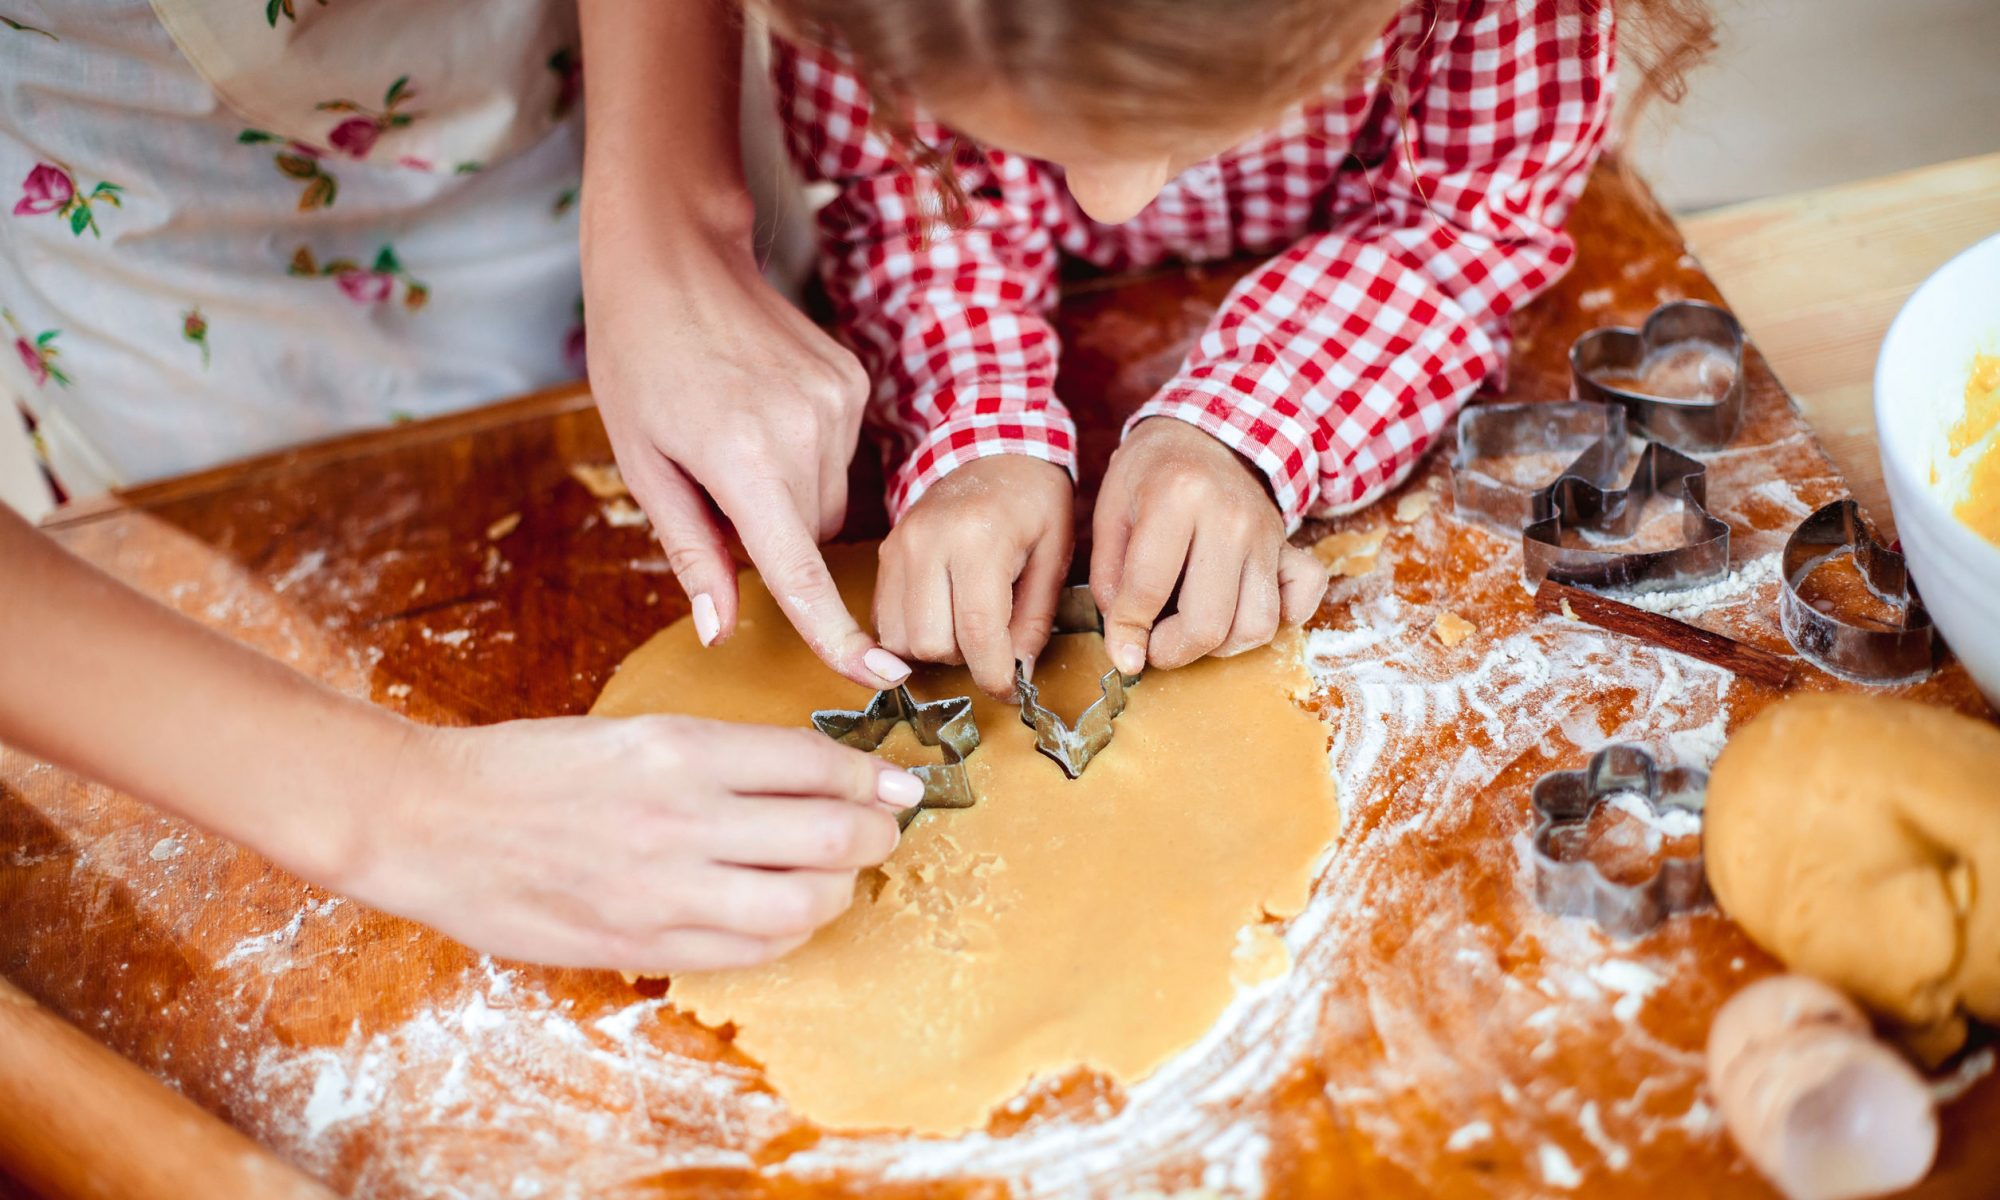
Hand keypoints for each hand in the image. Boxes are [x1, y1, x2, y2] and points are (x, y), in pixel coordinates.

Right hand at [345, 716, 923, 973]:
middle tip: (885, 827)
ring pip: (803, 904)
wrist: (431, 821)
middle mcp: (682, 817)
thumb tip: (814, 774)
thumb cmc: (528, 768)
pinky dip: (787, 934)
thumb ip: (723, 758)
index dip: (875, 776)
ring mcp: (663, 889)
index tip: (899, 782)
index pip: (818, 763)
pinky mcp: (641, 943)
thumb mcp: (634, 732)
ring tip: (837, 876)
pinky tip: (784, 915)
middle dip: (879, 833)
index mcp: (681, 748)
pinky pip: (749, 951)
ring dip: (840, 890)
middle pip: (832, 834)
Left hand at [583, 226, 911, 691]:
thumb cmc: (637, 359)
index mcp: (742, 459)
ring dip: (789, 495)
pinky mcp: (853, 381)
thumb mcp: (643, 464)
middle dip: (772, 534)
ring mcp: (838, 402)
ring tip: (736, 436)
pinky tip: (764, 409)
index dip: (838, 636)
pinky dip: (805, 455)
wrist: (674, 259)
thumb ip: (691, 552)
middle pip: (811, 537)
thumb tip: (721, 630)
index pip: (800, 573)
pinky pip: (839, 455)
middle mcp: (803, 432)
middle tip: (715, 484)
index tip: (881, 679)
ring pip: (829, 499)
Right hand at [875, 456, 1073, 697]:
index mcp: (979, 538)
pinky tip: (943, 615)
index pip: (978, 631)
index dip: (994, 674)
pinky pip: (884, 621)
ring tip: (966, 624)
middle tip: (993, 641)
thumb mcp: (1055, 555)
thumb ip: (1036, 619)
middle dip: (965, 659)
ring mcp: (899, 546)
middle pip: (931, 644)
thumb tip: (1017, 673)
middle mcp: (928, 542)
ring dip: (936, 649)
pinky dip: (913, 634)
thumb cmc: (1035, 502)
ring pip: (900, 640)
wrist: (993, 450)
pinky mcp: (883, 554)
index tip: (1011, 690)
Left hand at [1091, 418, 1327, 671]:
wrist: (1207, 433)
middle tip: (1153, 645)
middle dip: (1172, 652)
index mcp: (1177, 497)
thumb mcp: (1110, 512)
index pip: (1148, 589)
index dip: (1127, 633)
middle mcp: (1230, 517)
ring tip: (1191, 628)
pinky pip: (1303, 601)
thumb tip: (1126, 643)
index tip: (1122, 654)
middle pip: (1209, 623)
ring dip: (1221, 646)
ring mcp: (1266, 534)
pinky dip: (1280, 621)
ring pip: (1257, 626)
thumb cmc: (1151, 473)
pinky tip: (1243, 612)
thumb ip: (1111, 579)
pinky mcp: (1289, 546)